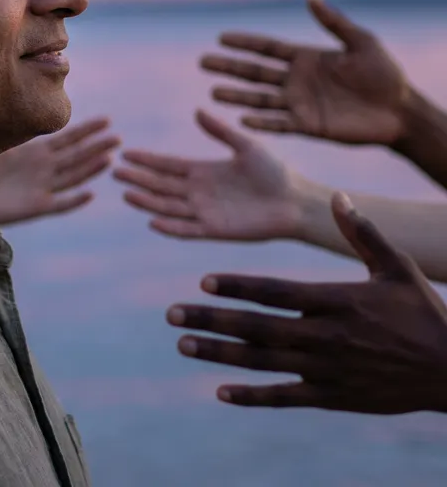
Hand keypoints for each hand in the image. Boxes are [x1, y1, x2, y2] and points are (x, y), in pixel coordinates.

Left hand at [0, 118, 119, 224]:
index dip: (87, 130)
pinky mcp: (35, 207)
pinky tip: (89, 194)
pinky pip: (59, 205)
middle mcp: (44, 169)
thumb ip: (15, 126)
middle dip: (97, 146)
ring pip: (72, 176)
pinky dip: (74, 200)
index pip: (69, 138)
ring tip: (109, 159)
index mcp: (37, 152)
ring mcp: (42, 187)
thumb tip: (21, 100)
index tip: (107, 120)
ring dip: (90, 169)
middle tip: (118, 138)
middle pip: (76, 156)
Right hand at [114, 110, 300, 240]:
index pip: (168, 165)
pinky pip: (187, 229)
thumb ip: (220, 131)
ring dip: (147, 201)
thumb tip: (197, 110)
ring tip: (127, 193)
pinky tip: (152, 221)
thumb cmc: (274, 172)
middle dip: (139, 178)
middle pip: (161, 185)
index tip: (126, 153)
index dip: (147, 160)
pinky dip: (170, 227)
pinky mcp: (215, 230)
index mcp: (204, 171)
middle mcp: (199, 192)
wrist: (295, 201)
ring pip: (168, 206)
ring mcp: (205, 212)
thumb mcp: (245, 146)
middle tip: (114, 171)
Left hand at [167, 193, 446, 413]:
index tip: (202, 281)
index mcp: (336, 300)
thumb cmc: (423, 312)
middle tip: (171, 315)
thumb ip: (363, 232)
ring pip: (262, 362)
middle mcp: (324, 337)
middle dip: (211, 321)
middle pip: (256, 327)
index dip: (238, 286)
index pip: (276, 291)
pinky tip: (221, 393)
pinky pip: (285, 398)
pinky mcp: (332, 398)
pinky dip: (252, 397)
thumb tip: (338, 195)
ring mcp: (326, 370)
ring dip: (219, 354)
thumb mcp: (397, 266)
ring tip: (183, 345)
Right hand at [200, 0, 409, 144]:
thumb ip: (335, 23)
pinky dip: (262, 122)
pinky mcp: (308, 126)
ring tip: (213, 92)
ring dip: (237, 96)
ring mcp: (299, 104)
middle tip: (203, 62)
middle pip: (255, 73)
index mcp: (305, 59)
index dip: (244, 43)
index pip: (267, 49)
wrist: (400, 111)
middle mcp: (296, 81)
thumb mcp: (361, 42)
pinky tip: (243, 119)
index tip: (220, 37)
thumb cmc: (385, 74)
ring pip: (260, 99)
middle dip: (229, 67)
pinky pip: (279, 124)